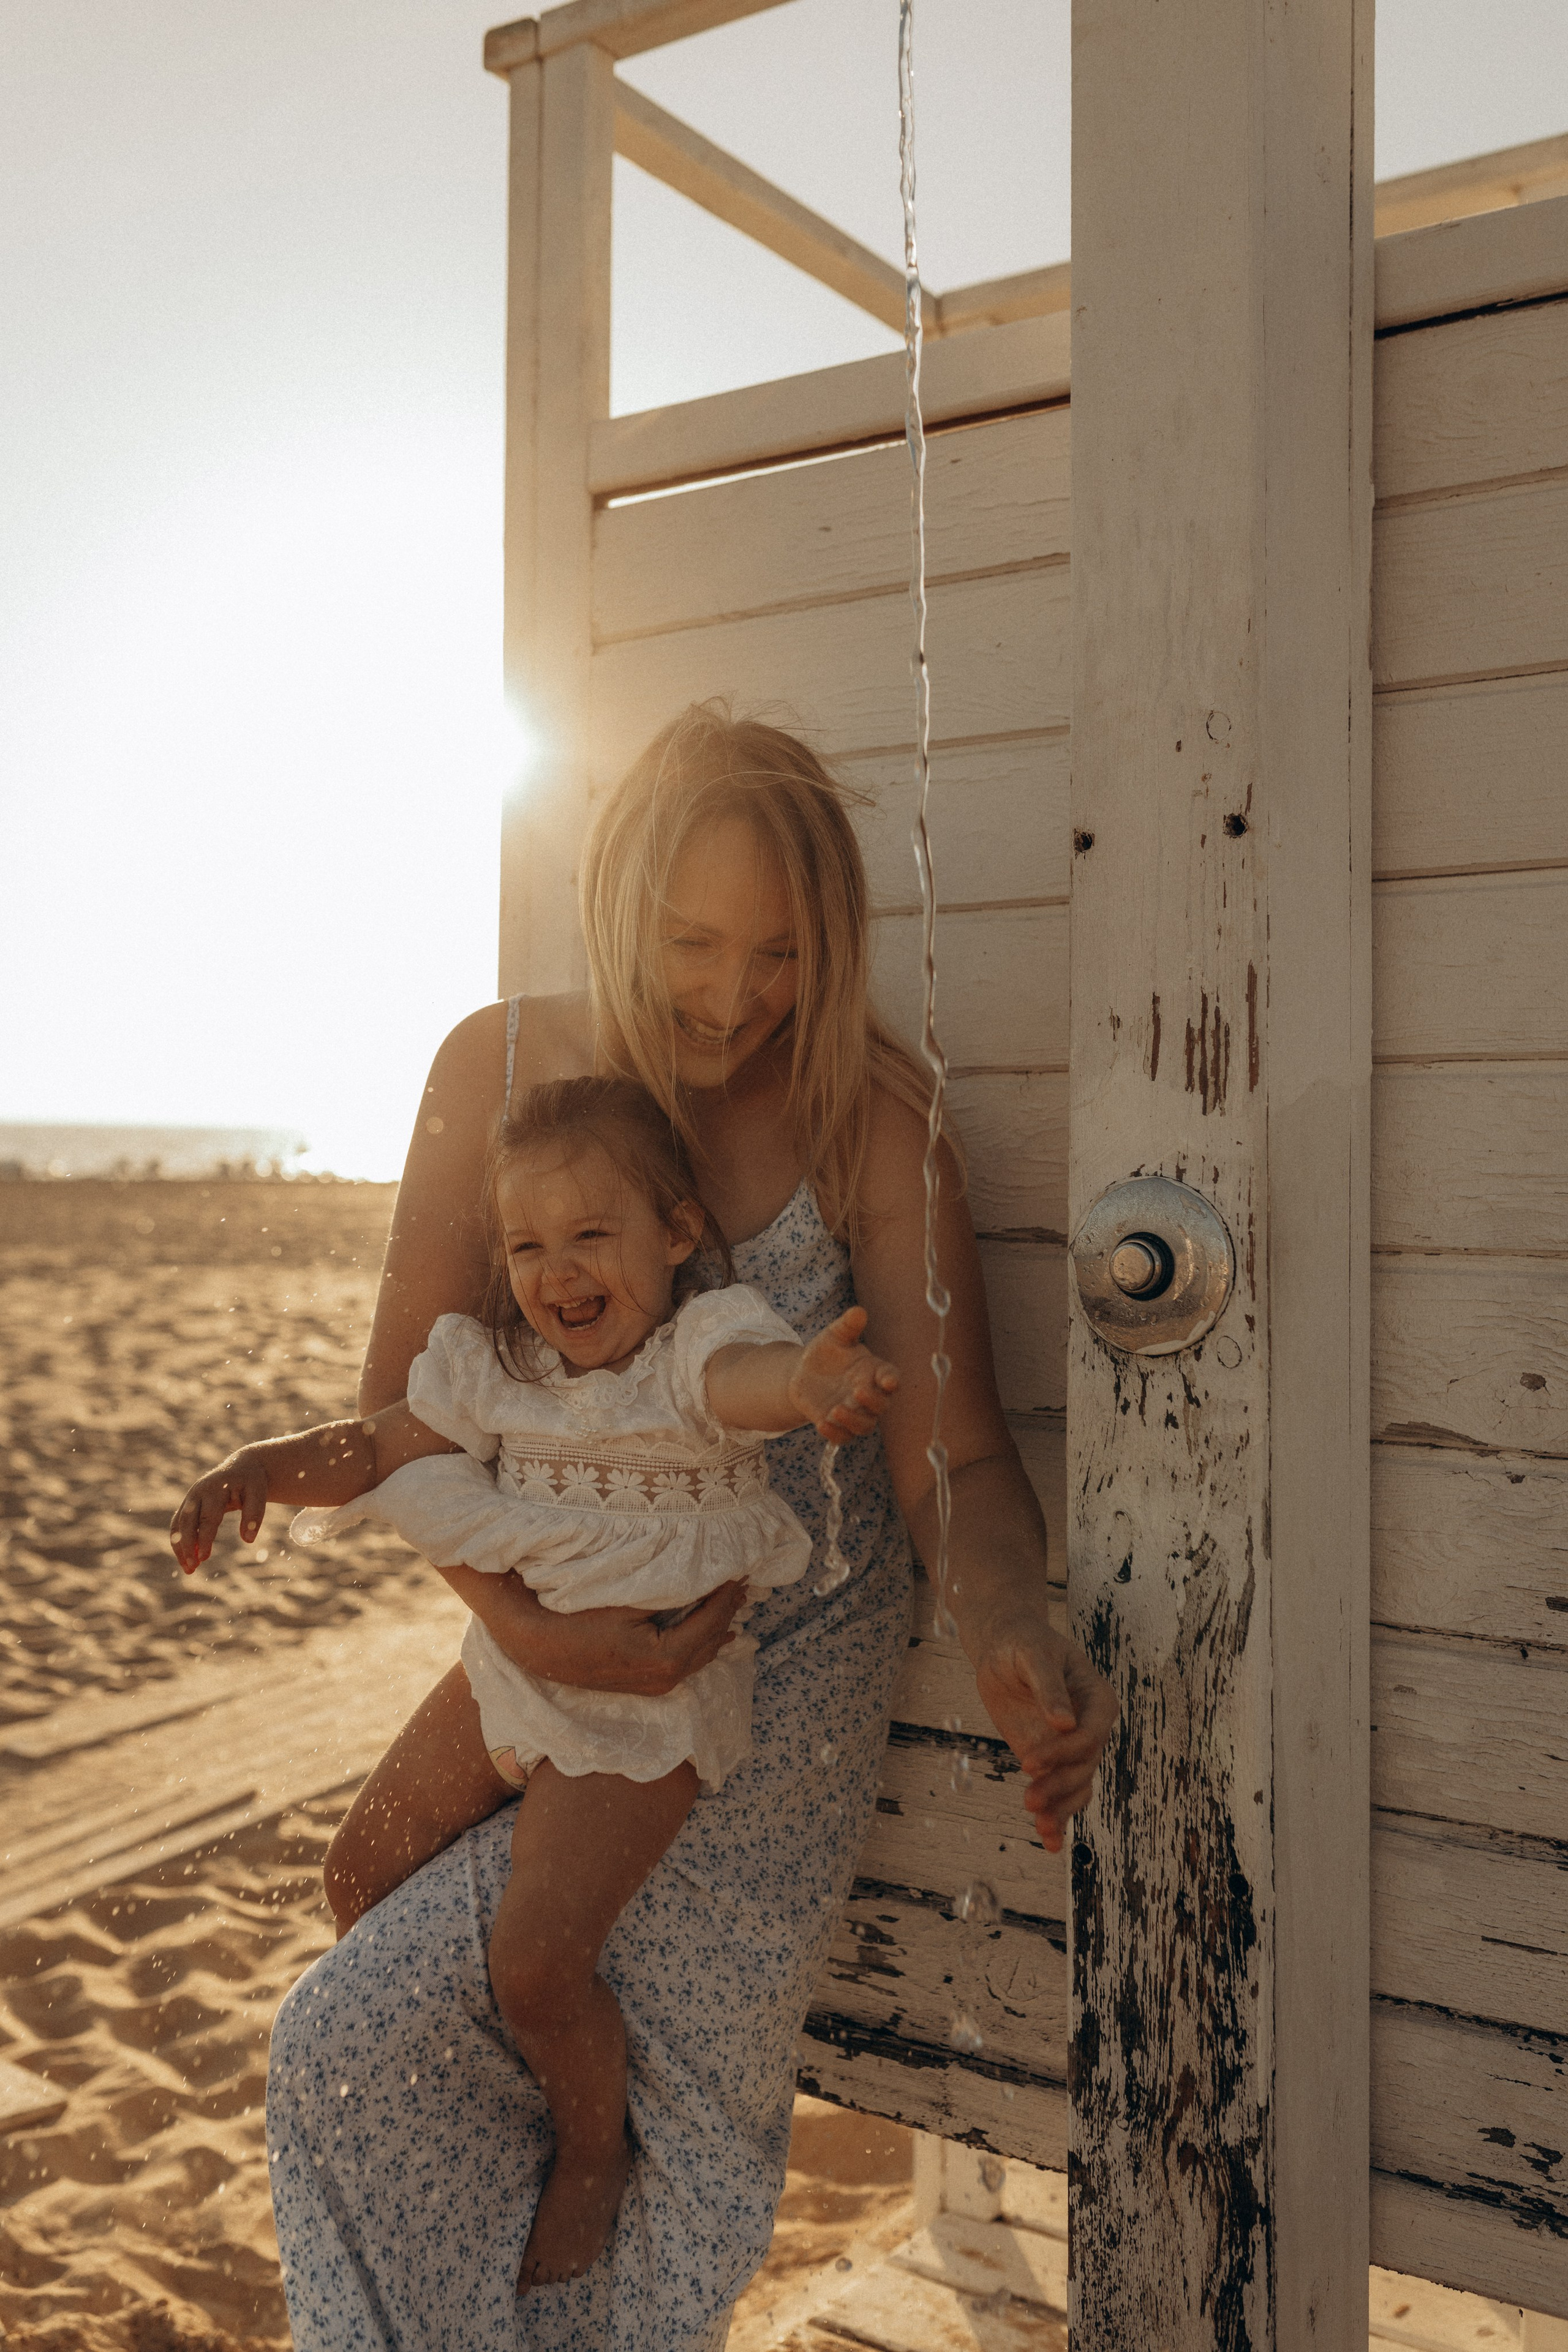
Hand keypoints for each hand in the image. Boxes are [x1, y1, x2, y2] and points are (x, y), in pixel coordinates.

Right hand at [169, 1451, 268, 1573]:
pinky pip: (179, 1525)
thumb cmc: (251, 1481)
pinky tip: (188, 1559)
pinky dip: (180, 1542)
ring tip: (189, 1570)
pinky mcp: (188, 1504)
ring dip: (180, 1547)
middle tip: (192, 1569)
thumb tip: (248, 1540)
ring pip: (178, 1524)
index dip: (204, 1538)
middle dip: (187, 1546)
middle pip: (186, 1522)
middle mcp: (198, 1492)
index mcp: (215, 1488)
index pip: (207, 1517)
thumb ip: (254, 1514)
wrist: (241, 1466)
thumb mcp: (259, 1493)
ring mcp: (190, 1498)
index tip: (204, 1558)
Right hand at [442, 1567, 749, 1696]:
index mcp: (664, 1659)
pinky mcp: (644, 1683)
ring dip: (719, 1628)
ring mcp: (655, 1685)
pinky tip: (719, 1636)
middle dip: (729, 1611)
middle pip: (710, 1641)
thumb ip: (667, 1593)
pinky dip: (704, 1644)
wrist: (539, 1646)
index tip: (742, 1571)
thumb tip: (703, 1577)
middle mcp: (665, 1679)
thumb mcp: (627, 1600)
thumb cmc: (579, 1618)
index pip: (709, 1622)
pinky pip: (686, 1663)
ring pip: (701, 1655)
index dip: (727, 1596)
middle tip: (746, 1582)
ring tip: (737, 1601)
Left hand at [788, 1306, 898, 1441]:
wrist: (804, 1374)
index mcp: (874, 1371)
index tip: (888, 1380)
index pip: (891, 1377)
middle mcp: (870, 1395)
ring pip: (864, 1425)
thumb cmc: (827, 1352)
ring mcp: (855, 1413)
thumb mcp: (834, 1337)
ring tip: (835, 1410)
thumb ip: (847, 1327)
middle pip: (882, 1406)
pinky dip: (834, 1433)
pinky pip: (842, 1437)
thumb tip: (858, 1311)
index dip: (892, 1380)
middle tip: (858, 1391)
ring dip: (853, 1420)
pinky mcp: (838, 1426)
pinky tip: (821, 1423)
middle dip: (873, 1401)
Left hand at [972, 1613, 1117, 1854]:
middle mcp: (1091, 1726)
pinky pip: (1062, 1794)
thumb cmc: (1022, 1643)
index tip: (1029, 1762)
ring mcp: (1072, 1748)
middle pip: (1084, 1766)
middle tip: (1028, 1801)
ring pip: (1077, 1787)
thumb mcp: (1033, 1654)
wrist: (1005, 1649)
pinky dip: (1058, 1819)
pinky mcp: (1052, 1762)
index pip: (1090, 1734)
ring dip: (1060, 1809)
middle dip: (1059, 1786)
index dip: (1064, 1752)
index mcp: (1097, 1698)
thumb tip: (1065, 1723)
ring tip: (1039, 1828)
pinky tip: (1049, 1843)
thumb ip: (1049, 1687)